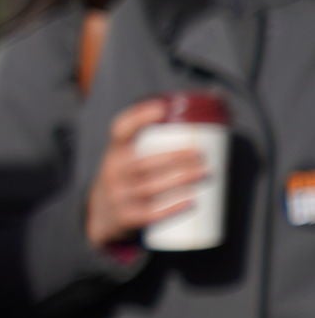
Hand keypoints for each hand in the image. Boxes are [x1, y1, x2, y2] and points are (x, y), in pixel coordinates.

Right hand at [84, 99, 206, 253]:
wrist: (102, 215)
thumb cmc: (131, 176)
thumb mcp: (129, 157)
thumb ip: (158, 138)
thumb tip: (215, 100)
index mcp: (115, 150)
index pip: (120, 129)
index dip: (139, 116)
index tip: (163, 109)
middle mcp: (112, 171)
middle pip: (144, 162)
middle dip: (176, 158)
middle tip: (202, 156)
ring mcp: (117, 195)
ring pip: (150, 187)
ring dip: (180, 180)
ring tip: (205, 174)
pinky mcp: (125, 217)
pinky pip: (149, 213)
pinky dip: (171, 208)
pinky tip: (191, 202)